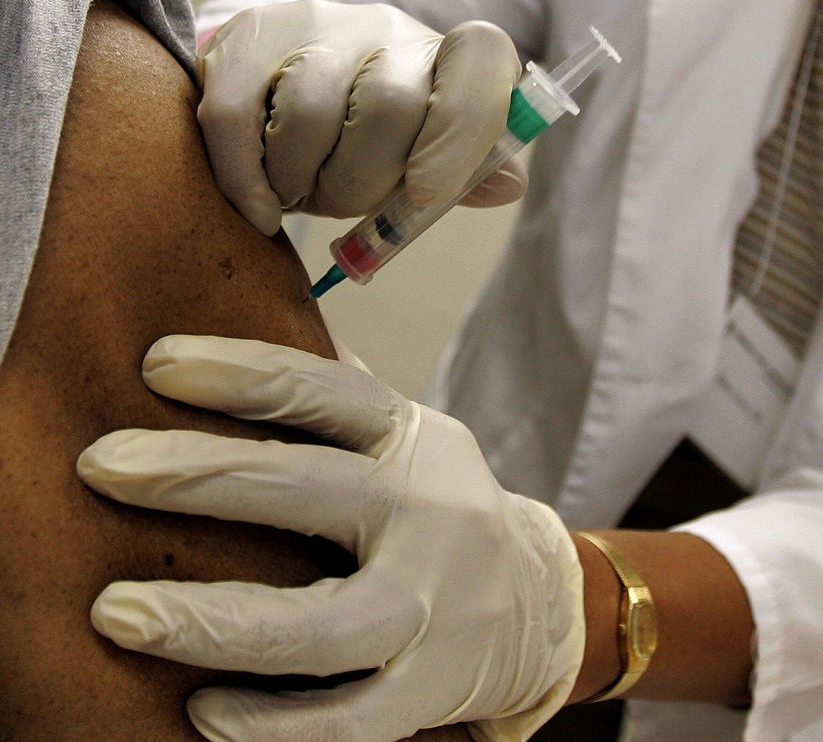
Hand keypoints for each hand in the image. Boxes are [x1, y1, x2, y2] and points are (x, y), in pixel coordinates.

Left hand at [76, 335, 584, 741]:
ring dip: (210, 619)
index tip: (155, 363)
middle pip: (307, 488)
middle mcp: (426, 512)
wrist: (535, 603)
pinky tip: (199, 711)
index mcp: (412, 438)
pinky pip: (343, 720)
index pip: (322, 391)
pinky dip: (269, 724)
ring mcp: (431, 607)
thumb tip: (258, 307)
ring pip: (316, 624)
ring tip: (116, 611)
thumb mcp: (406, 434)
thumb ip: (338, 391)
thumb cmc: (439, 507)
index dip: (239, 371)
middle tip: (102, 466)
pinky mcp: (427, 689)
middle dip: (197, 475)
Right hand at [197, 0, 524, 233]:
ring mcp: (313, 27)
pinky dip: (247, 181)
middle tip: (343, 202)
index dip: (462, 130)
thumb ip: (468, 170)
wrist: (283, 75)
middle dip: (363, 182)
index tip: (424, 193)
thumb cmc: (371, 133)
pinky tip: (260, 205)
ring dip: (302, 183)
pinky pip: (234, 119)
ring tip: (300, 192)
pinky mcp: (244, 40)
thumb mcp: (428, 152)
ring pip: (310, 114)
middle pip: (388, 104)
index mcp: (447, 57)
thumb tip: (508, 184)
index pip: (483, 58)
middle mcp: (388, 29)